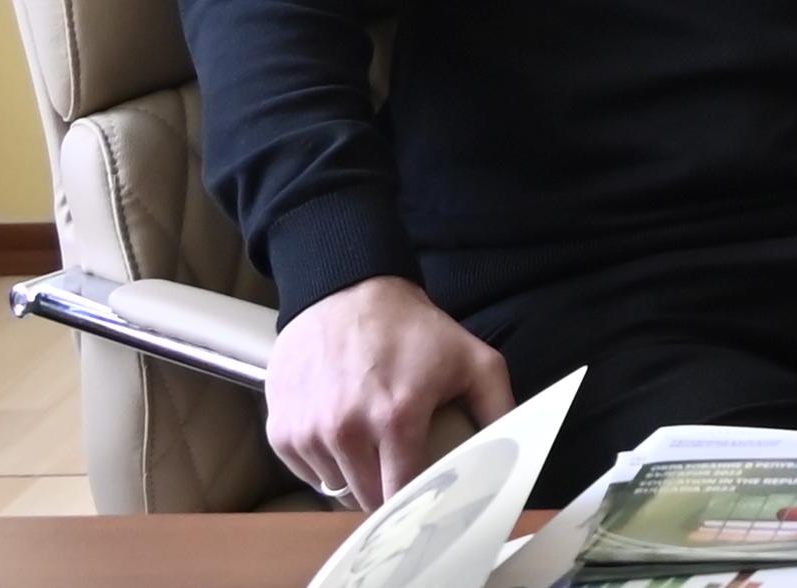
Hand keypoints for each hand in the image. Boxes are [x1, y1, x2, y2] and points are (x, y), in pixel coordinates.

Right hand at [264, 275, 510, 509]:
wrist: (345, 293)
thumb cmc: (413, 330)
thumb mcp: (473, 360)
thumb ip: (499, 408)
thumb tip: (516, 449)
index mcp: (396, 419)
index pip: (406, 495)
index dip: (421, 502)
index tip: (431, 500)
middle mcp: (346, 431)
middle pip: (370, 500)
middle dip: (391, 494)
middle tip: (405, 472)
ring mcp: (308, 433)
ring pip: (338, 489)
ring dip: (357, 477)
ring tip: (374, 446)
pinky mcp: (280, 431)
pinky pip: (308, 473)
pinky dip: (326, 465)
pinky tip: (343, 437)